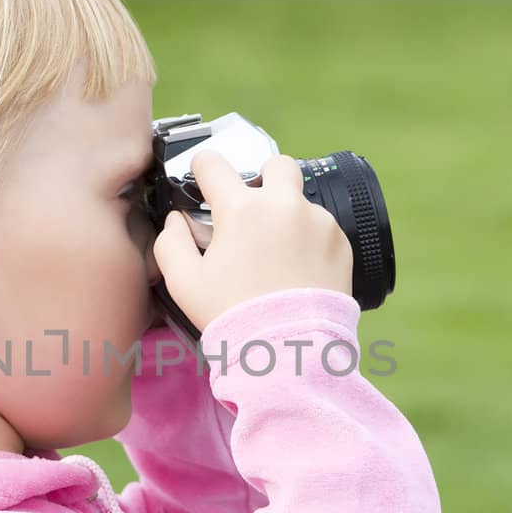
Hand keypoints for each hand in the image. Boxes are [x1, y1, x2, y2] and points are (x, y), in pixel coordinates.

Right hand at [151, 149, 352, 334]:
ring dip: (287, 217)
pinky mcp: (341, 242)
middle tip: (254, 209)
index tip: (204, 180)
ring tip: (278, 255)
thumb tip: (176, 221)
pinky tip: (298, 269)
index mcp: (241, 209)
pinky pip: (322, 228)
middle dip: (263, 177)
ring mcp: (318, 222)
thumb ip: (170, 241)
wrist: (289, 348)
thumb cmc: (233, 315)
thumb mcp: (183, 282)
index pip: (213, 163)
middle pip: (276, 164)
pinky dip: (310, 241)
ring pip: (300, 201)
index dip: (202, 168)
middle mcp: (283, 205)